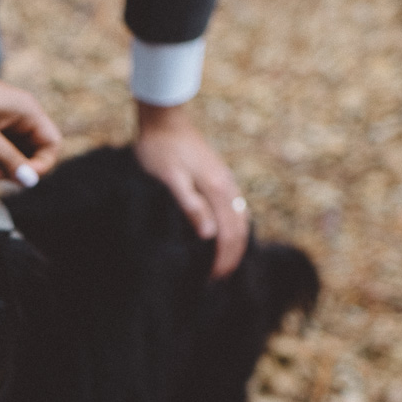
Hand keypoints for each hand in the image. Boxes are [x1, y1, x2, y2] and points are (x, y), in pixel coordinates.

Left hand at [0, 51, 61, 186]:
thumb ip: (8, 159)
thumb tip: (30, 180)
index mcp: (26, 110)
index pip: (52, 144)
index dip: (39, 166)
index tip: (17, 178)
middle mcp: (20, 112)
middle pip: (34, 150)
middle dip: (17, 168)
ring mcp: (3, 116)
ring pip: (15, 150)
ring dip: (1, 166)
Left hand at [133, 102, 247, 277]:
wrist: (164, 120)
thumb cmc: (160, 151)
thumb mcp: (170, 180)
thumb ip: (190, 206)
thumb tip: (209, 235)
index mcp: (218, 190)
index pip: (228, 236)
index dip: (222, 261)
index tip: (212, 280)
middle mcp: (228, 187)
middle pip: (240, 230)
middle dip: (232, 258)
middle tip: (218, 281)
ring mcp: (226, 181)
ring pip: (241, 220)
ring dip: (236, 245)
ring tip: (223, 265)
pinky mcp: (220, 178)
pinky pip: (236, 209)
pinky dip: (235, 228)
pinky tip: (224, 236)